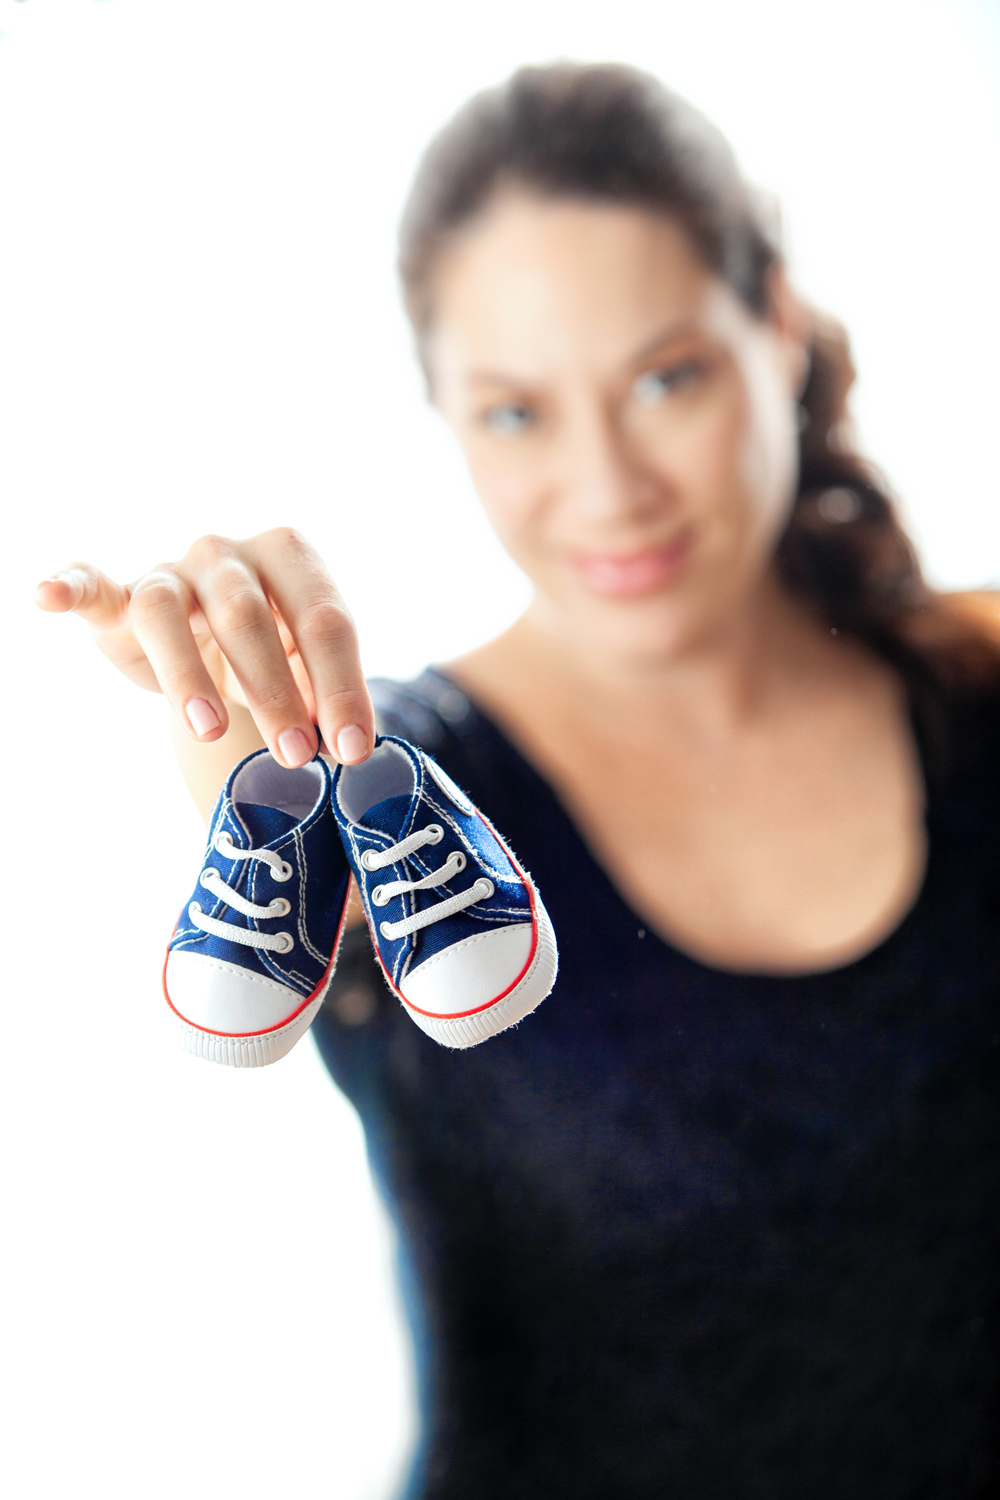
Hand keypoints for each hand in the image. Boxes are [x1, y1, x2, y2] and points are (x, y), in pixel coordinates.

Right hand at [34, 528, 373, 767]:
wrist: (208, 635)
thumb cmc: (268, 653)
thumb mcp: (303, 672)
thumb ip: (324, 700)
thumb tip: (352, 753)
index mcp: (292, 560)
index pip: (325, 620)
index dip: (342, 687)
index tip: (353, 749)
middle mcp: (229, 554)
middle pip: (251, 617)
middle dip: (277, 691)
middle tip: (297, 757)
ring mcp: (171, 570)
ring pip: (171, 611)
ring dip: (189, 674)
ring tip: (210, 731)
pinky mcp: (118, 594)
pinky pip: (90, 583)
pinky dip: (69, 586)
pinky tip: (47, 596)